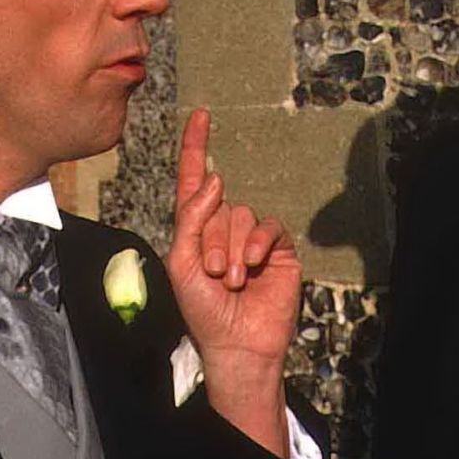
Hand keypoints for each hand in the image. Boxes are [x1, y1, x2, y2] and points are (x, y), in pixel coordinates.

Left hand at [167, 109, 301, 456]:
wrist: (237, 342)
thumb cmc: (201, 309)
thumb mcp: (180, 262)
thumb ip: (191, 218)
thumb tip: (217, 181)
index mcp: (195, 229)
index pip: (195, 181)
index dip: (196, 147)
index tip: (201, 116)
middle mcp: (223, 227)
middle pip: (219, 203)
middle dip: (213, 238)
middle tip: (214, 274)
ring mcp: (251, 237)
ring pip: (242, 214)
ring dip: (233, 249)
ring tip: (232, 280)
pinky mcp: (277, 248)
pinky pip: (268, 227)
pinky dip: (258, 243)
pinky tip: (254, 266)